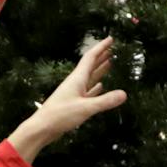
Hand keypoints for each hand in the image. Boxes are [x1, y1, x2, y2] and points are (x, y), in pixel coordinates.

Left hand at [9, 38, 126, 161]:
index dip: (101, 47)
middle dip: (102, 56)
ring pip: (90, 77)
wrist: (42, 128)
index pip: (91, 58)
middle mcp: (75, 83)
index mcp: (77, 79)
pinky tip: (101, 86)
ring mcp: (74, 93)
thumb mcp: (86, 108)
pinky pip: (88, 91)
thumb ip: (105, 101)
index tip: (111, 39)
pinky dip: (95, 87)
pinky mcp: (73, 103)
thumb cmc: (60, 115)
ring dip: (100, 69)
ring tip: (110, 63)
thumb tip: (124, 94)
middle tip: (113, 48)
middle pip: (90, 65)